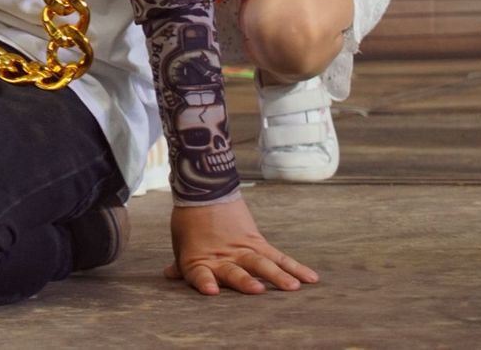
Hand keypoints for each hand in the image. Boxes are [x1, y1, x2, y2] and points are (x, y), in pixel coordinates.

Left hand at [168, 198, 317, 294]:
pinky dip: (294, 268)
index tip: (211, 290)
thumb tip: (169, 275)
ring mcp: (242, 250)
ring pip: (262, 264)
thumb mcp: (181, 243)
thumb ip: (181, 264)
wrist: (205, 189)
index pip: (199, 274)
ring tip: (292, 287)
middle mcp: (223, 257)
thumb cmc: (189, 221)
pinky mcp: (257, 242)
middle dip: (245, 281)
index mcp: (198, 260)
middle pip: (234, 271)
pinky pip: (278, 257)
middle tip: (257, 290)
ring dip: (277, 276)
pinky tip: (310, 278)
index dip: (205, 282)